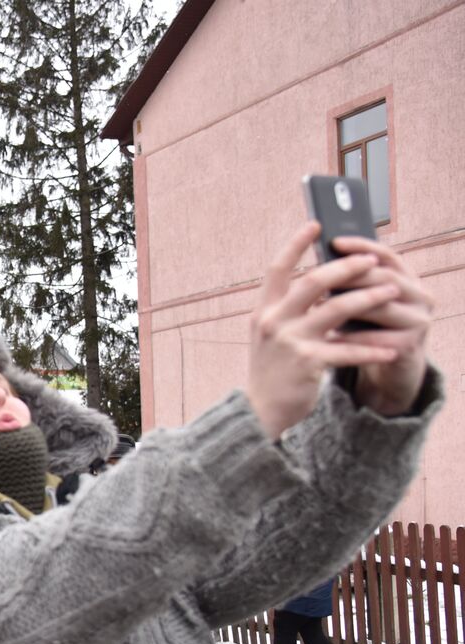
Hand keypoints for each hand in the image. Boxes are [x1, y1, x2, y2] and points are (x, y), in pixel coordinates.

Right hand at [246, 223, 402, 438]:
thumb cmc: (272, 371)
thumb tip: (322, 282)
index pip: (277, 269)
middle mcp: (273, 322)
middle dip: (346, 267)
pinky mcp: (307, 364)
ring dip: (368, 298)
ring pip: (335, 309)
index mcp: (263, 312)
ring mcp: (290, 342)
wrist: (259, 411)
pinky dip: (371, 349)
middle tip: (372, 260)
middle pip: (313, 282)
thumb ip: (288, 310)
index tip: (315, 224)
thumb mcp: (271, 336)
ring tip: (392, 291)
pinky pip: (347, 350)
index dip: (295, 244)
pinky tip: (390, 348)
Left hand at [328, 235, 432, 415]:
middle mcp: (420, 295)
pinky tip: (327, 337)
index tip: (334, 241)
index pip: (386, 254)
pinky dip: (349, 338)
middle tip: (318, 277)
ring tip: (318, 305)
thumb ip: (349, 282)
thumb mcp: (361, 300)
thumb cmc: (367, 327)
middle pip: (384, 277)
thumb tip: (317, 260)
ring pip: (381, 307)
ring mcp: (419, 321)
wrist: (390, 366)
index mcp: (408, 278)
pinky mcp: (409, 346)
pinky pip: (375, 339)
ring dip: (348, 305)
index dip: (362, 246)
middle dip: (350, 276)